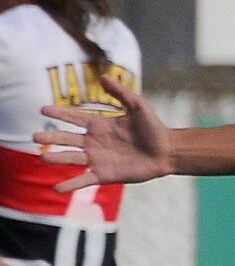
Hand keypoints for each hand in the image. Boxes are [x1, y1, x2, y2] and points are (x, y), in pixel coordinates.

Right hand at [37, 75, 174, 191]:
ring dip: (56, 158)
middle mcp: (94, 142)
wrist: (167, 151)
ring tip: (42, 157)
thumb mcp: (138, 106)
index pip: (73, 118)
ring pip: (71, 158)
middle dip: (51, 137)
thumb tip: (103, 76)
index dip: (59, 113)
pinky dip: (70, 184)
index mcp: (99, 125)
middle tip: (35, 136)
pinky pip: (84, 180)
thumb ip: (120, 92)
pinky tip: (56, 188)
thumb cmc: (153, 128)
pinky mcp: (104, 174)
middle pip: (67, 139)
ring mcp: (98, 159)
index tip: (42, 110)